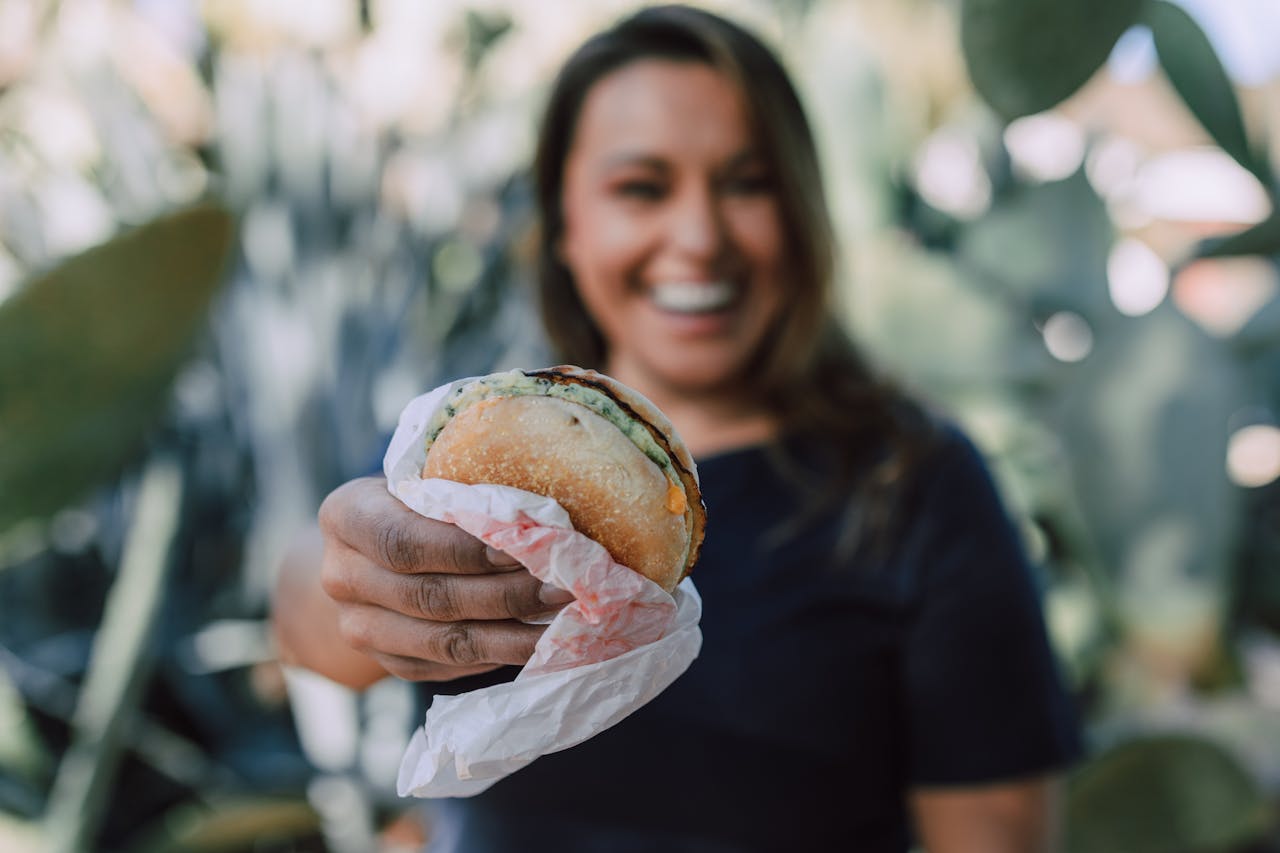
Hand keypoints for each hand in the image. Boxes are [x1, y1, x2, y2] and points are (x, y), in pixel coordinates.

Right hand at [317, 477, 573, 681]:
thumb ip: (459, 486)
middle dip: (506, 594)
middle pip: (430, 597)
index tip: (526, 546)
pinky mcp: (391, 663)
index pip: (403, 541)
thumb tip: (540, 507)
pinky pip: (452, 665)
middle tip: (564, 586)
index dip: (466, 549)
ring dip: (513, 634)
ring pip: (445, 641)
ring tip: (566, 620)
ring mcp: (360, 628)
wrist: (372, 551)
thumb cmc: (416, 498)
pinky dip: (501, 654)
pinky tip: (542, 641)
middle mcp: (341, 577)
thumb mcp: (424, 476)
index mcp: (346, 517)